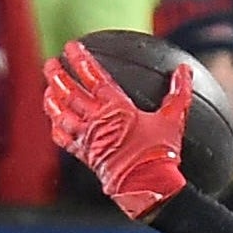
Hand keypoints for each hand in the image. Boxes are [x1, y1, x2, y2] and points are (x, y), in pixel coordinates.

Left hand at [43, 41, 190, 219]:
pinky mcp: (85, 155)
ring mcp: (88, 137)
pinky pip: (63, 138)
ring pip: (61, 112)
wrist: (148, 186)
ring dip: (51, 98)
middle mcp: (97, 119)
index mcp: (116, 107)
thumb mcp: (173, 120)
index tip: (72, 46)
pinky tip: (54, 121)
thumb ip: (179, 93)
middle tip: (51, 63)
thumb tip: (184, 70)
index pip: (92, 76)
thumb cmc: (161, 154)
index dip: (80, 59)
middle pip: (69, 91)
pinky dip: (56, 127)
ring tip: (48, 87)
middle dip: (57, 74)